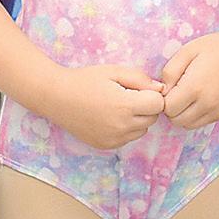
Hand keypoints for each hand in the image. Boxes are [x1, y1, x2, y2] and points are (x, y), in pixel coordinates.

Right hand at [49, 65, 164, 149]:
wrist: (56, 97)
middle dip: (146, 106)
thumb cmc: (86, 80)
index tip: (138, 88)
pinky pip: (128, 138)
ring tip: (117, 105)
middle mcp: (121, 127)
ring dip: (137, 118)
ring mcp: (113, 139)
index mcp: (125, 106)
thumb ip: (141, 79)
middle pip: (152, 118)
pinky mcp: (106, 146)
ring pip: (142, 130)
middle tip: (127, 95)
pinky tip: (110, 116)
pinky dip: (126, 128)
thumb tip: (161, 89)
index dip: (152, 94)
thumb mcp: (115, 71)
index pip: (158, 104)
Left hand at [162, 30, 218, 128]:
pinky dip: (196, 115)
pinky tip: (200, 98)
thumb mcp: (187, 51)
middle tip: (178, 91)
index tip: (170, 87)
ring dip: (183, 114)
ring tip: (189, 95)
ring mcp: (216, 111)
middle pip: (176, 120)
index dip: (164, 99)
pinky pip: (202, 122)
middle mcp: (206, 104)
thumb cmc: (215, 47)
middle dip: (172, 108)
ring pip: (188, 125)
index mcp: (194, 88)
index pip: (167, 108)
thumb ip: (169, 72)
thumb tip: (162, 91)